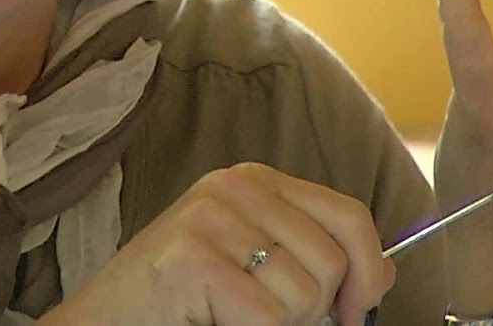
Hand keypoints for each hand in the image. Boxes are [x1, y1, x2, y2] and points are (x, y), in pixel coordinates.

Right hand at [43, 163, 393, 325]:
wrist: (105, 320)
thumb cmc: (180, 300)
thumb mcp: (255, 267)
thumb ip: (315, 261)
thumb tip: (387, 272)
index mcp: (254, 181)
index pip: (349, 215)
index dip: (369, 270)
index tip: (358, 310)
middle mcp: (234, 186)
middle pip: (333, 261)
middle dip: (315, 309)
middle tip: (261, 316)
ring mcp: (209, 216)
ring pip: (304, 295)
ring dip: (275, 325)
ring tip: (225, 314)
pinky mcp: (190, 257)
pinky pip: (265, 317)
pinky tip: (208, 319)